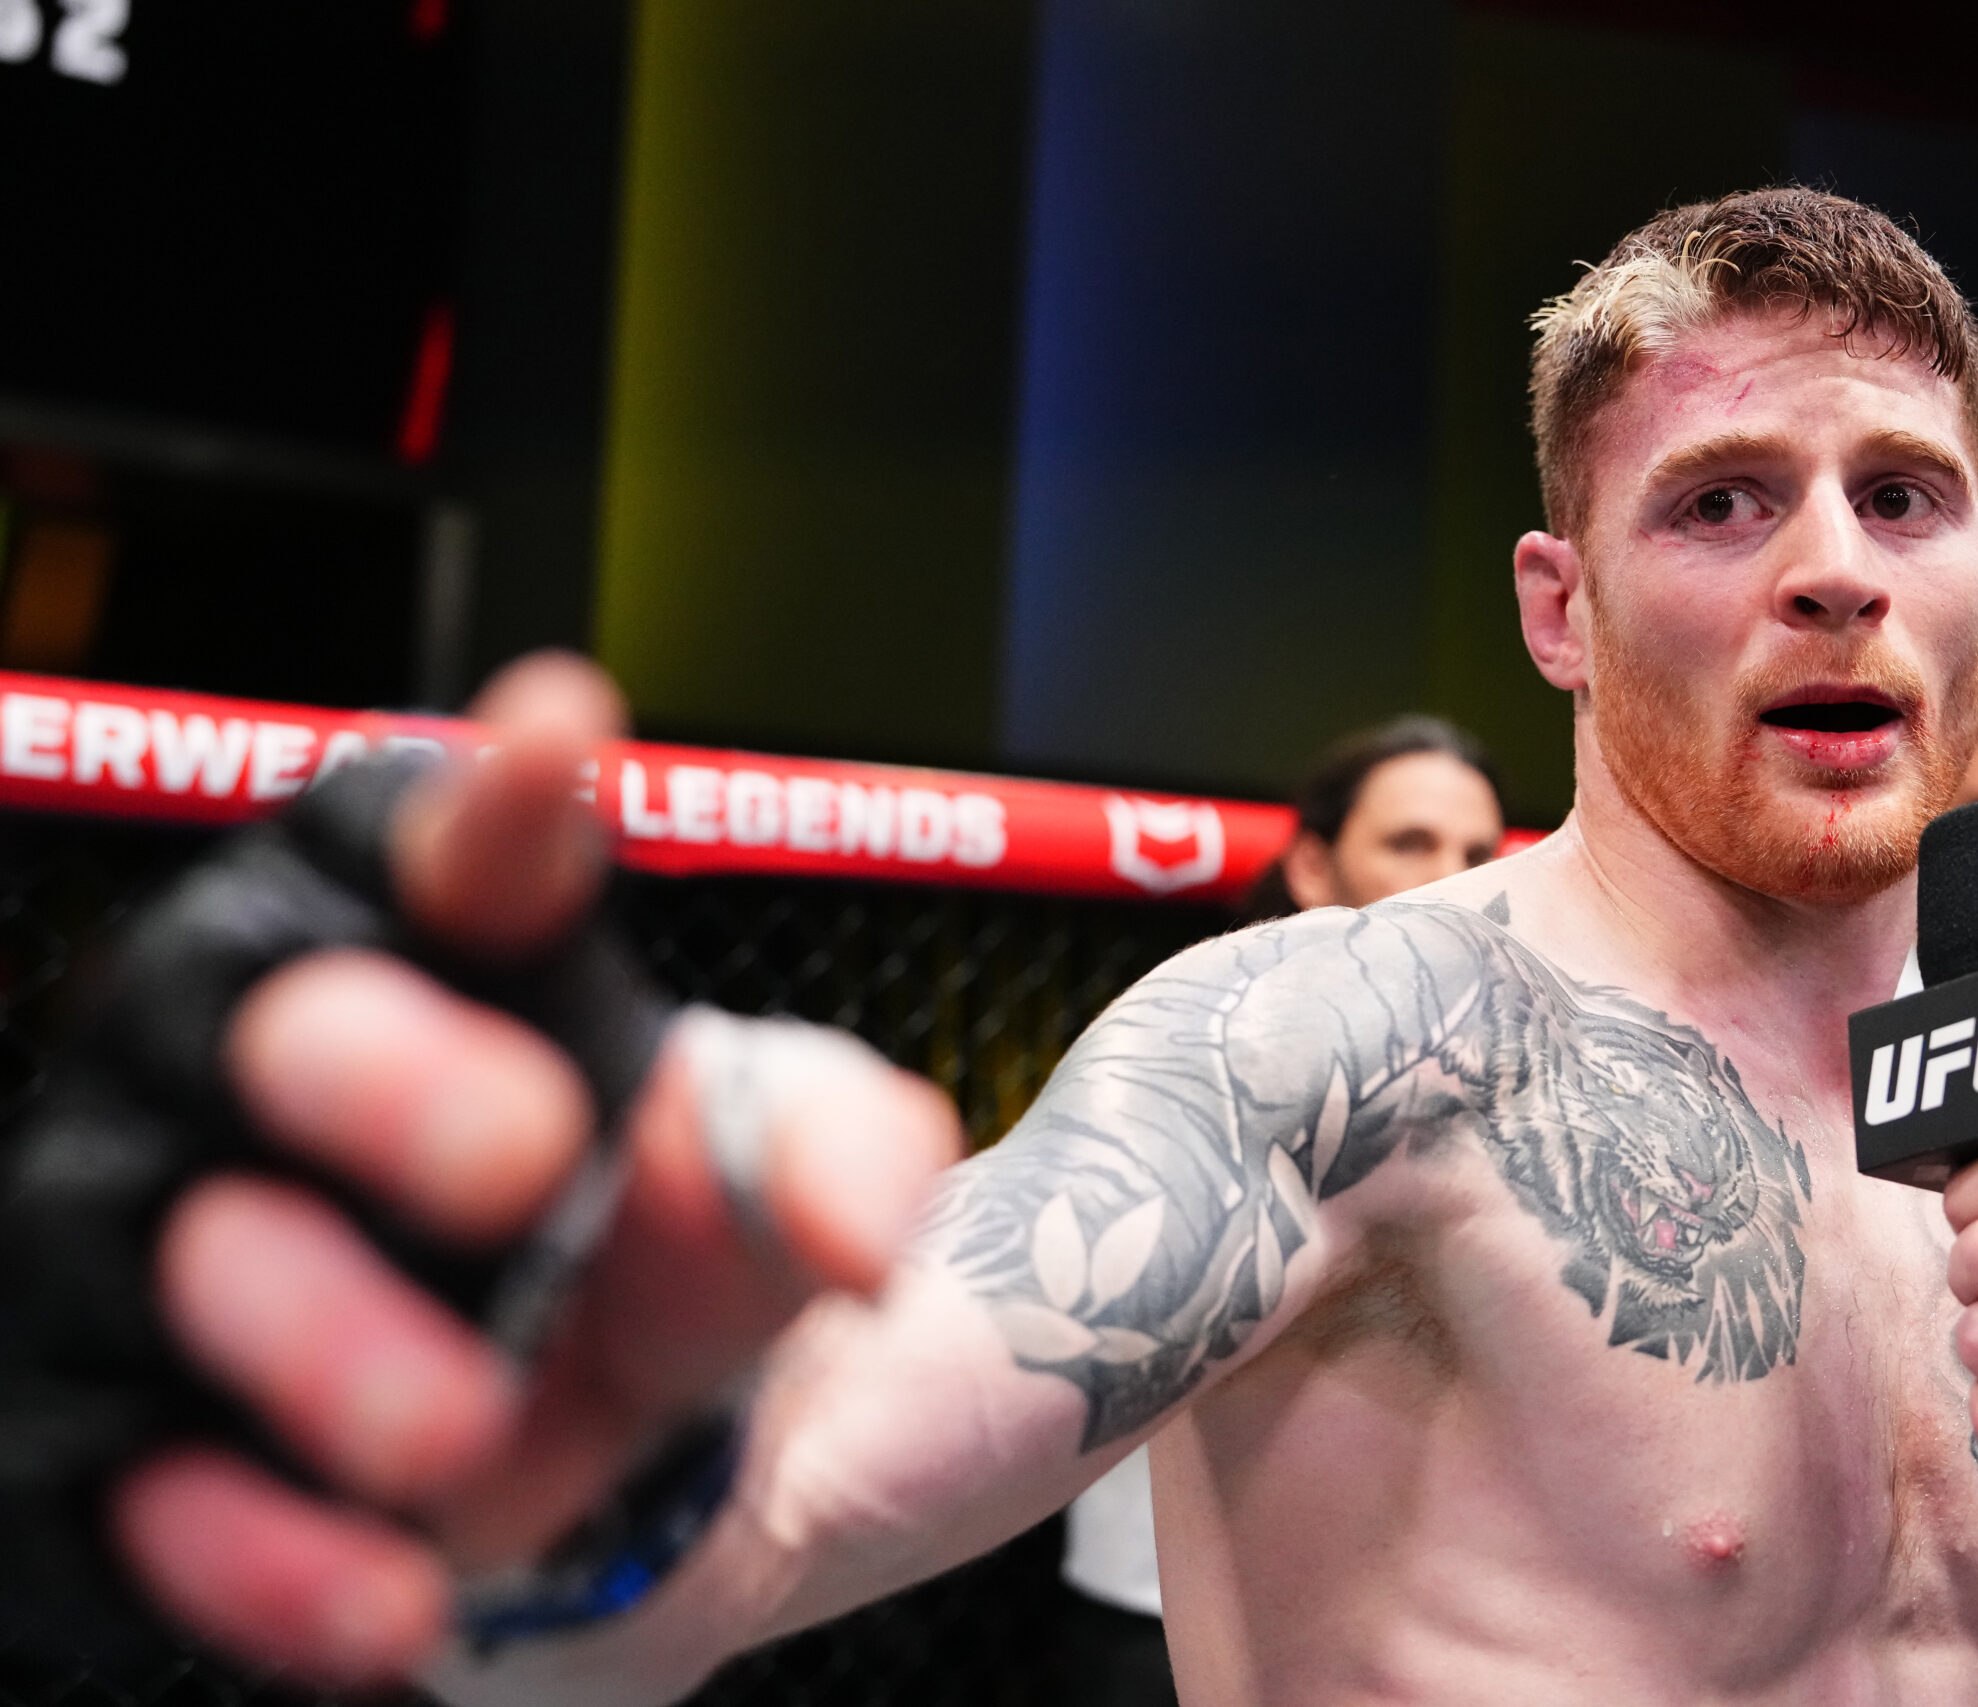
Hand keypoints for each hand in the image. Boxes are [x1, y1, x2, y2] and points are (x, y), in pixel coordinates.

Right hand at [111, 654, 961, 1686]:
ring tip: (470, 1431)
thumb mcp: (782, 1186)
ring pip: (173, 1260)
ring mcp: (179, 1258)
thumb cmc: (677, 1248)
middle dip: (378, 1076)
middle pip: (266, 1019)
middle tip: (528, 1151)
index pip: (434, 846)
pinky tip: (394, 1599)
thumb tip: (873, 1225)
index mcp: (444, 955)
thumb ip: (842, 1162)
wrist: (635, 1467)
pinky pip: (134, 1501)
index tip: (565, 737)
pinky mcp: (132, 1451)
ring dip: (314, 1341)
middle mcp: (274, 1074)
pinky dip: (259, 1557)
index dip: (482, 806)